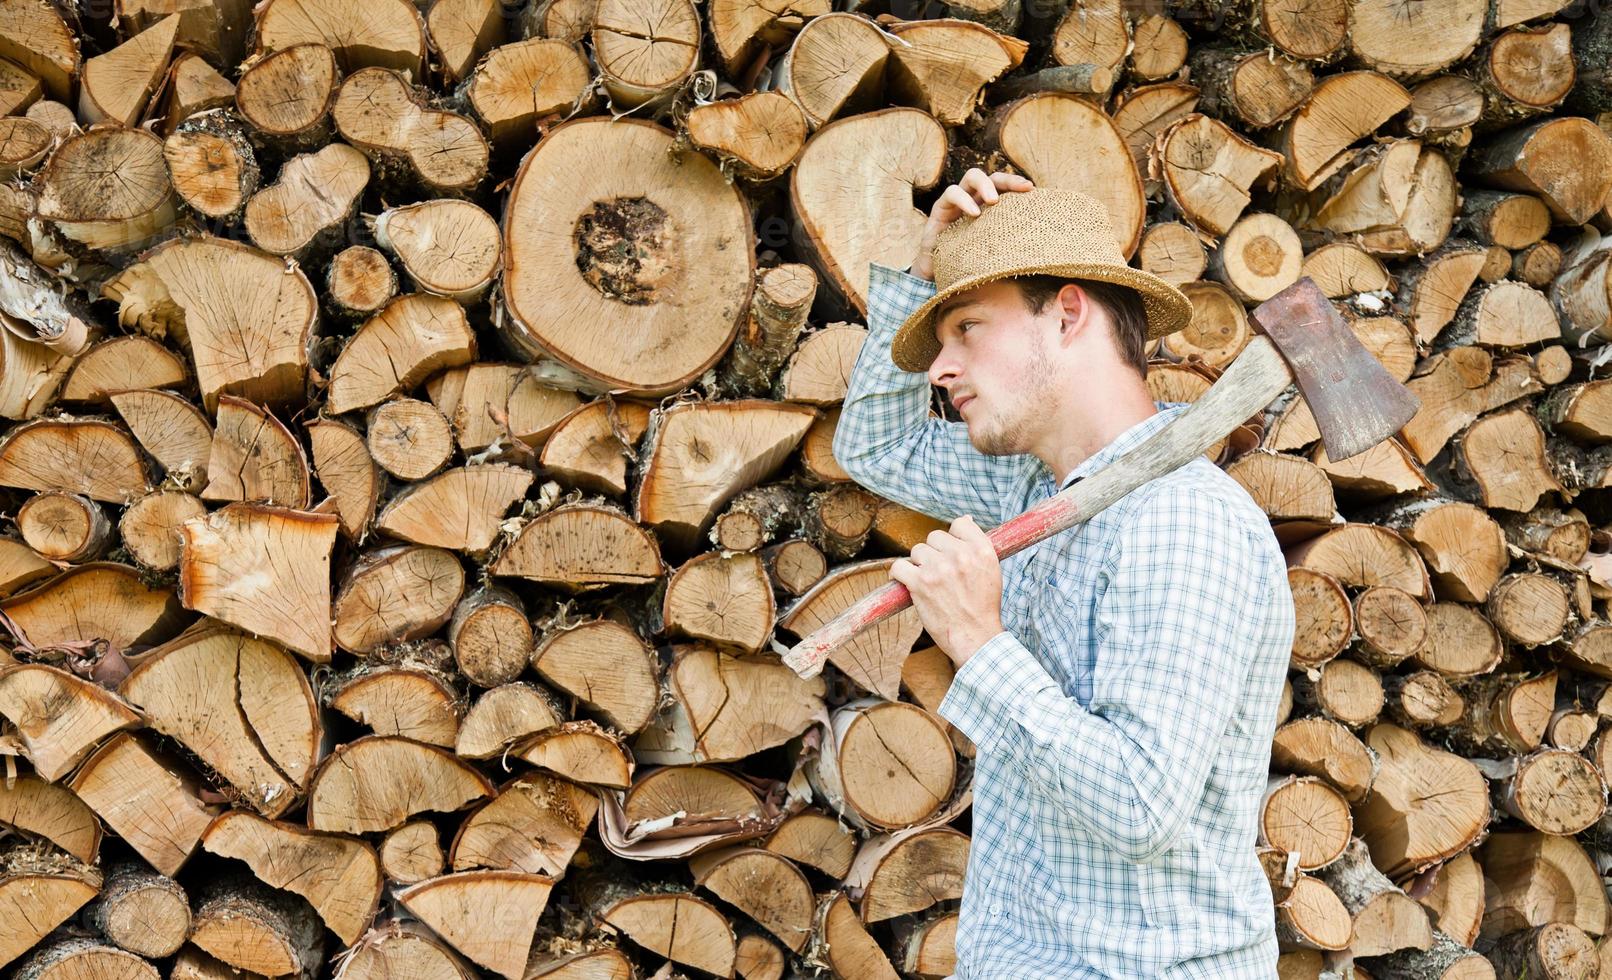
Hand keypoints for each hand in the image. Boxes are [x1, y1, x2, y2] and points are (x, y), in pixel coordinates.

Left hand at [889, 515, 1004, 668]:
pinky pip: (899, 566)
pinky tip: (906, 581)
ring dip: (919, 565)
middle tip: (941, 574)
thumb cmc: (983, 607)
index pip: (960, 524)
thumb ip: (978, 546)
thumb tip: (965, 519)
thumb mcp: (992, 570)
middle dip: (935, 554)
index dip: (953, 538)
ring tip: (930, 583)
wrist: (976, 637)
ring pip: (917, 551)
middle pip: (934, 537)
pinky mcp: (920, 583)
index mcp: (981, 550)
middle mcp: (960, 555)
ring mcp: (939, 568)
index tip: (952, 552)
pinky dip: (899, 574)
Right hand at [909, 169, 1033, 281]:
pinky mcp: (940, 208)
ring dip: (986, 185)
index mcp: (989, 206)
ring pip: (971, 176)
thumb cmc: (969, 261)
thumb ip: (1009, 240)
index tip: (1032, 189)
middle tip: (1022, 188)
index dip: (1017, 184)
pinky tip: (974, 213)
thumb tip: (1041, 242)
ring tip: (994, 201)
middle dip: (1008, 179)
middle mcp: (974, 198)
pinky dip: (964, 200)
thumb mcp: (992, 249)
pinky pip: (952, 193)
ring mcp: (957, 200)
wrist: (939, 272)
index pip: (1005, 187)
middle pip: (992, 177)